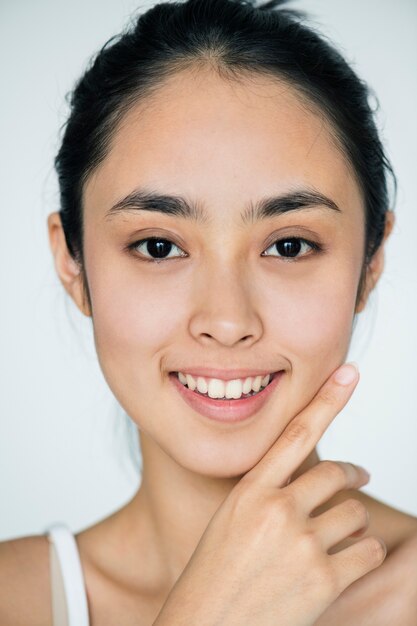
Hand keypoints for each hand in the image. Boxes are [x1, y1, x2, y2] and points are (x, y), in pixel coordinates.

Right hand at [153, 363, 385, 625]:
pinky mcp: (324, 579)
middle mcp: (277, 510)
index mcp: (249, 491)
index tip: (349, 373)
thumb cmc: (214, 575)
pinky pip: (366, 549)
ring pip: (355, 513)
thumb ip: (266, 495)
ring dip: (354, 522)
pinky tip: (346, 563)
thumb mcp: (230, 521)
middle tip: (358, 478)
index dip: (327, 400)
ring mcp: (302, 543)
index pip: (295, 433)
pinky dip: (364, 552)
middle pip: (335, 475)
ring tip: (341, 536)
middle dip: (350, 476)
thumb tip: (310, 480)